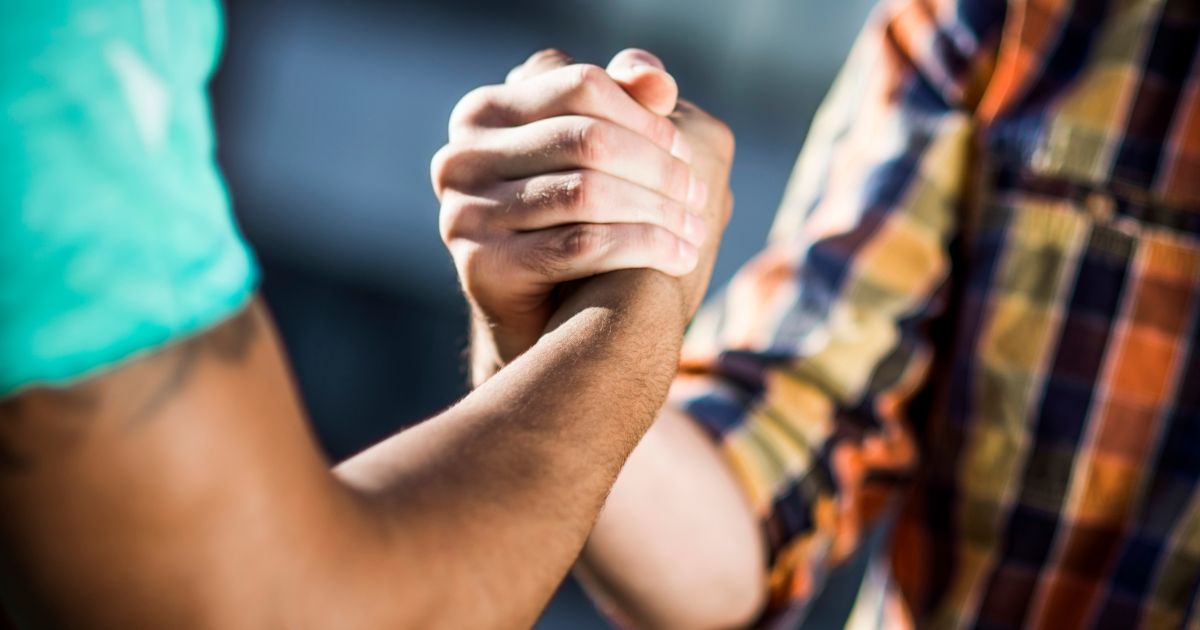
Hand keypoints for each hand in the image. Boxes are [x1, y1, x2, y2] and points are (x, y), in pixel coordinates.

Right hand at [433, 49, 733, 379]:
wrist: (542, 318)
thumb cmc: (576, 223)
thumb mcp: (596, 153)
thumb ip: (625, 103)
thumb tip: (658, 82)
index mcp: (485, 111)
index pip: (580, 86)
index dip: (642, 116)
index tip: (684, 149)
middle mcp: (460, 157)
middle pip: (586, 139)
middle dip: (656, 167)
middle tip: (698, 194)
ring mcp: (463, 212)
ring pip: (586, 193)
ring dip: (657, 212)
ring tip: (695, 229)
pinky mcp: (481, 265)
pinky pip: (580, 245)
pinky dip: (642, 248)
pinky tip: (678, 258)